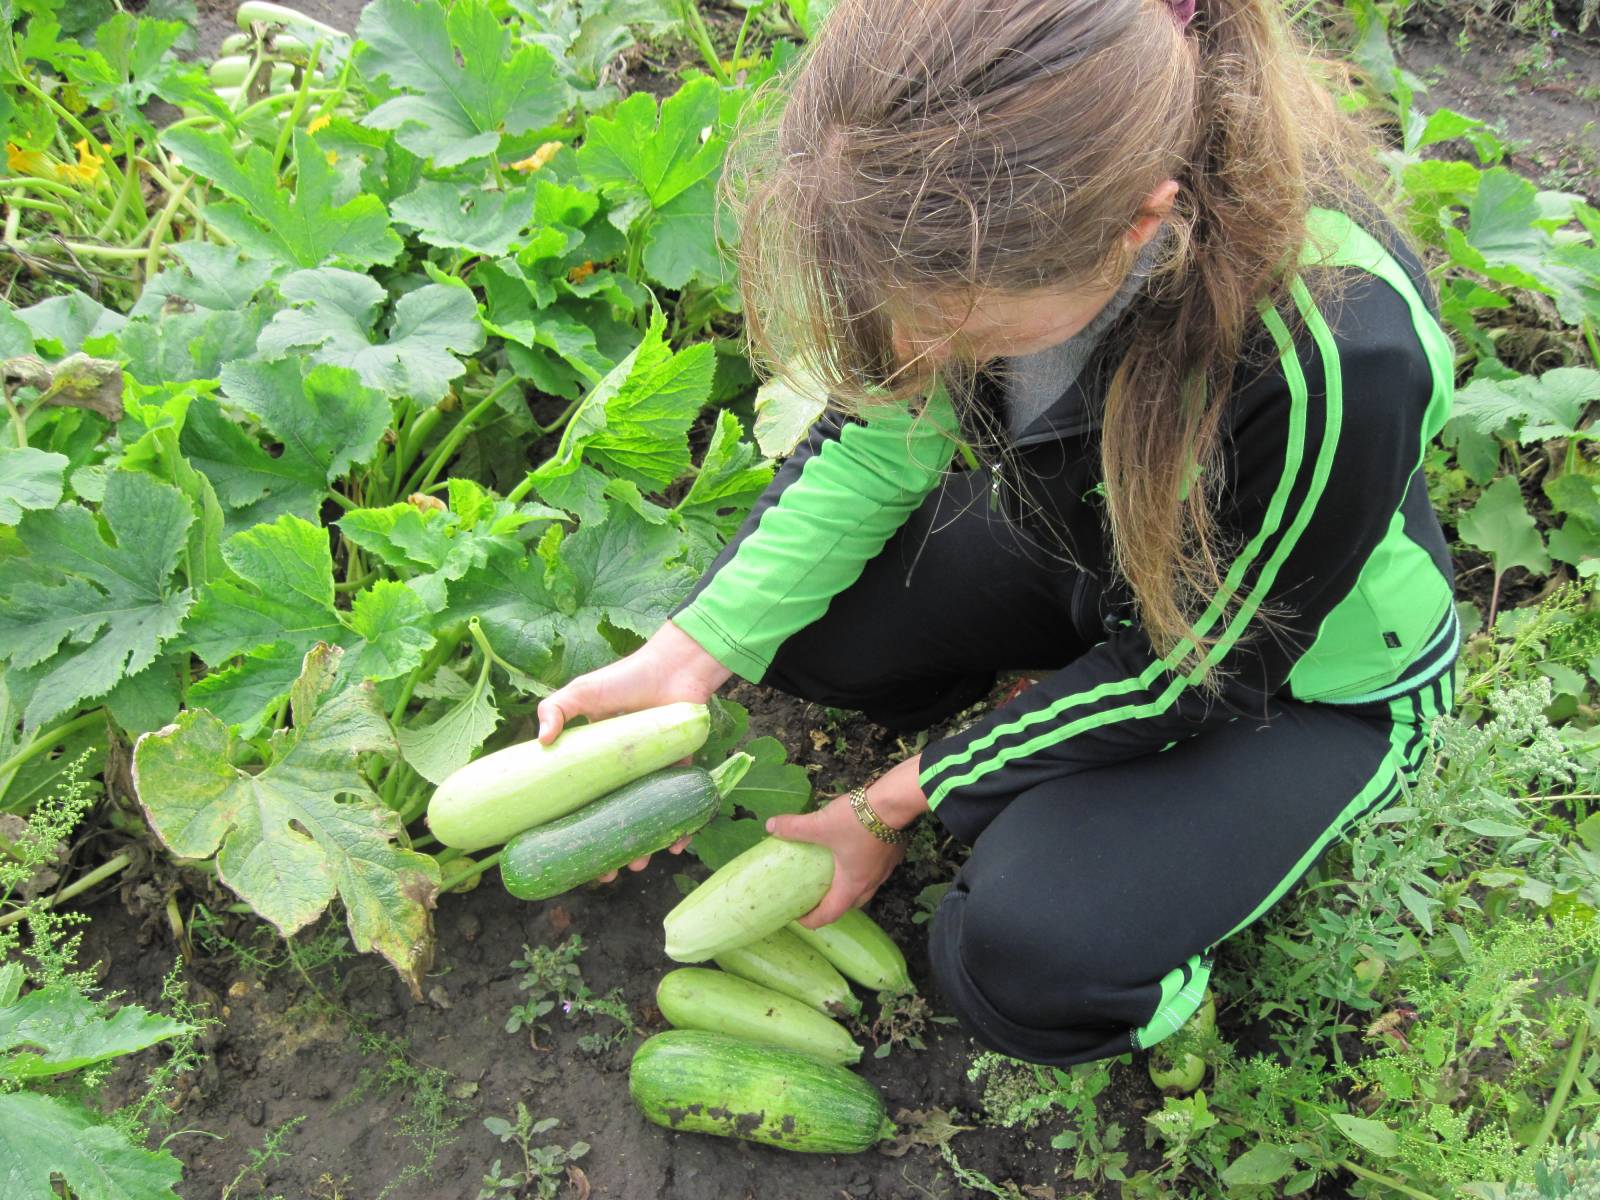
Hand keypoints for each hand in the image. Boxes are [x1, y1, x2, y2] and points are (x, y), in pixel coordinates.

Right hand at [536, 621, 731, 881]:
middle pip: (613, 821)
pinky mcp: (680, 770)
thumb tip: (541, 743)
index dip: (572, 830)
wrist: (673, 668)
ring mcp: (651, 774)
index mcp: (594, 762)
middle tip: (607, 874)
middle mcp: (622, 774)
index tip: (566, 854)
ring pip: (646, 820)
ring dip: (644, 847)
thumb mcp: (582, 692)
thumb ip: (555, 709)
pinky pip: (681, 806)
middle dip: (610, 852)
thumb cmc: (625, 678)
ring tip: (639, 864)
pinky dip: (682, 828)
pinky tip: (679, 844)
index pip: (580, 803)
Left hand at [767, 755, 926, 927]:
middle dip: (832, 905)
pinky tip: (854, 852)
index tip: (799, 917)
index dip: (813, 920)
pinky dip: (862, 869)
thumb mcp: (819, 824)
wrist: (895, 802)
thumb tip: (770, 826)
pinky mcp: (893, 852)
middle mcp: (872, 881)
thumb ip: (794, 828)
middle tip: (815, 898)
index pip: (831, 914)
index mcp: (852, 884)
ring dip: (849, 887)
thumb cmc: (857, 820)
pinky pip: (875, 869)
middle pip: (850, 904)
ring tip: (833, 876)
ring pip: (865, 887)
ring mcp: (886, 868)